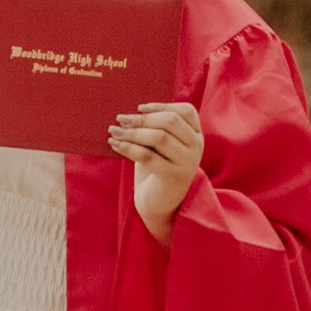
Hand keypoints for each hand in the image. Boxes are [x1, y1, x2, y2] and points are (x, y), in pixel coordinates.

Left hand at [110, 100, 202, 244]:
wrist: (158, 204)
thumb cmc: (156, 169)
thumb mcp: (159, 146)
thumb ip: (154, 128)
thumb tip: (129, 113)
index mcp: (196, 135)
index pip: (186, 111)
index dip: (162, 106)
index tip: (139, 108)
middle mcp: (197, 147)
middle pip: (170, 121)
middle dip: (142, 119)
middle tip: (120, 119)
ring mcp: (188, 163)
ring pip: (159, 137)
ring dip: (132, 132)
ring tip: (113, 132)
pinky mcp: (174, 177)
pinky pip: (148, 156)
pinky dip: (128, 148)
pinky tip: (115, 145)